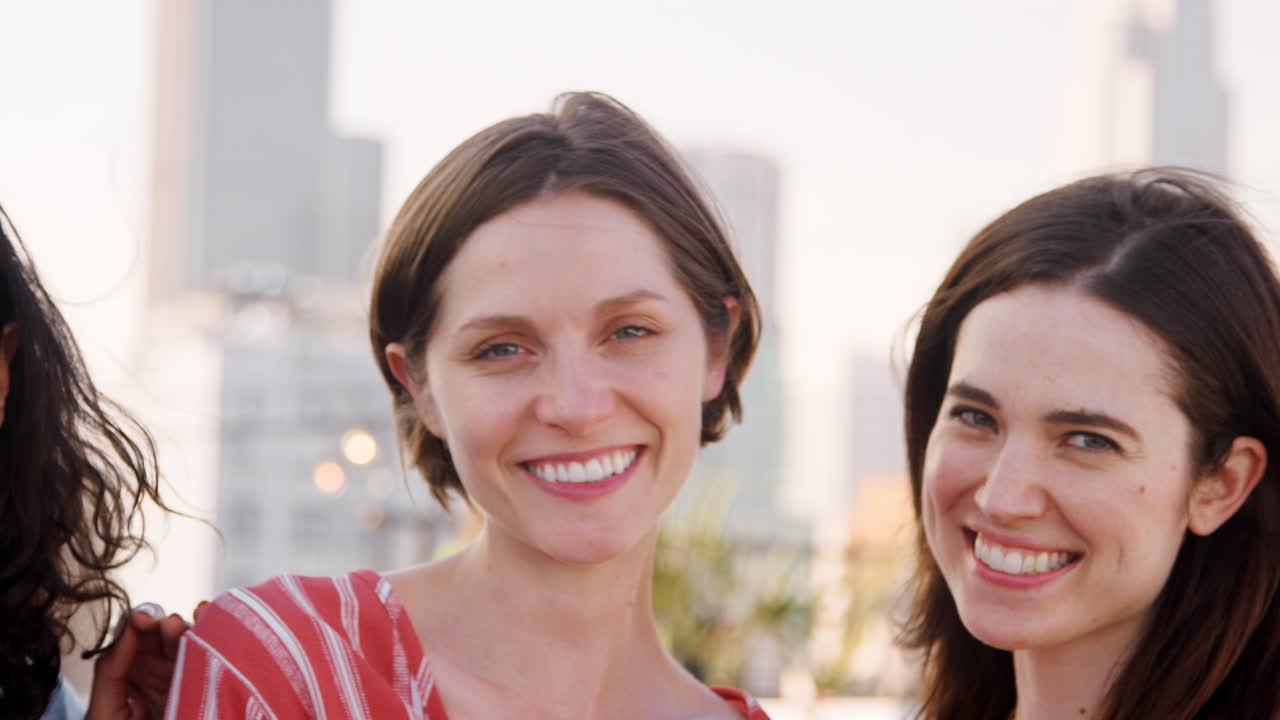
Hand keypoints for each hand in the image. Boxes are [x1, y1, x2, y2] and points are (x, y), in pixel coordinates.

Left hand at [85, 602, 203, 719]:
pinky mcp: (207, 686)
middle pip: (162, 636)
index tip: (142, 620)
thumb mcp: (104, 712)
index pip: (133, 640)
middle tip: (165, 625)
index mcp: (128, 677)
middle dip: (163, 625)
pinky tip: (207, 627)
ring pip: (188, 644)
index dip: (137, 624)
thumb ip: (110, 670)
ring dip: (186, 631)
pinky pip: (212, 657)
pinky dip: (213, 638)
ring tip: (180, 629)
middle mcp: (157, 674)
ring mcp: (184, 678)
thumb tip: (128, 630)